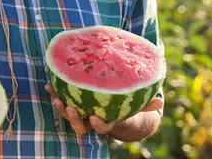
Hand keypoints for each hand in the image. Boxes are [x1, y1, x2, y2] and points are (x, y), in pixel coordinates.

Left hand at [45, 84, 162, 135]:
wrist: (112, 112)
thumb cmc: (126, 108)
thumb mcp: (136, 107)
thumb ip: (145, 104)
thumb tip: (161, 102)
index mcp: (106, 122)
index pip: (101, 127)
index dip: (97, 124)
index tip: (93, 117)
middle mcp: (91, 121)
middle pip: (81, 126)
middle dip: (74, 118)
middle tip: (70, 108)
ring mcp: (81, 114)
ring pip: (69, 115)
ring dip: (61, 107)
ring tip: (57, 97)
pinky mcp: (72, 105)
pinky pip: (62, 101)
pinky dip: (55, 93)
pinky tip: (49, 84)